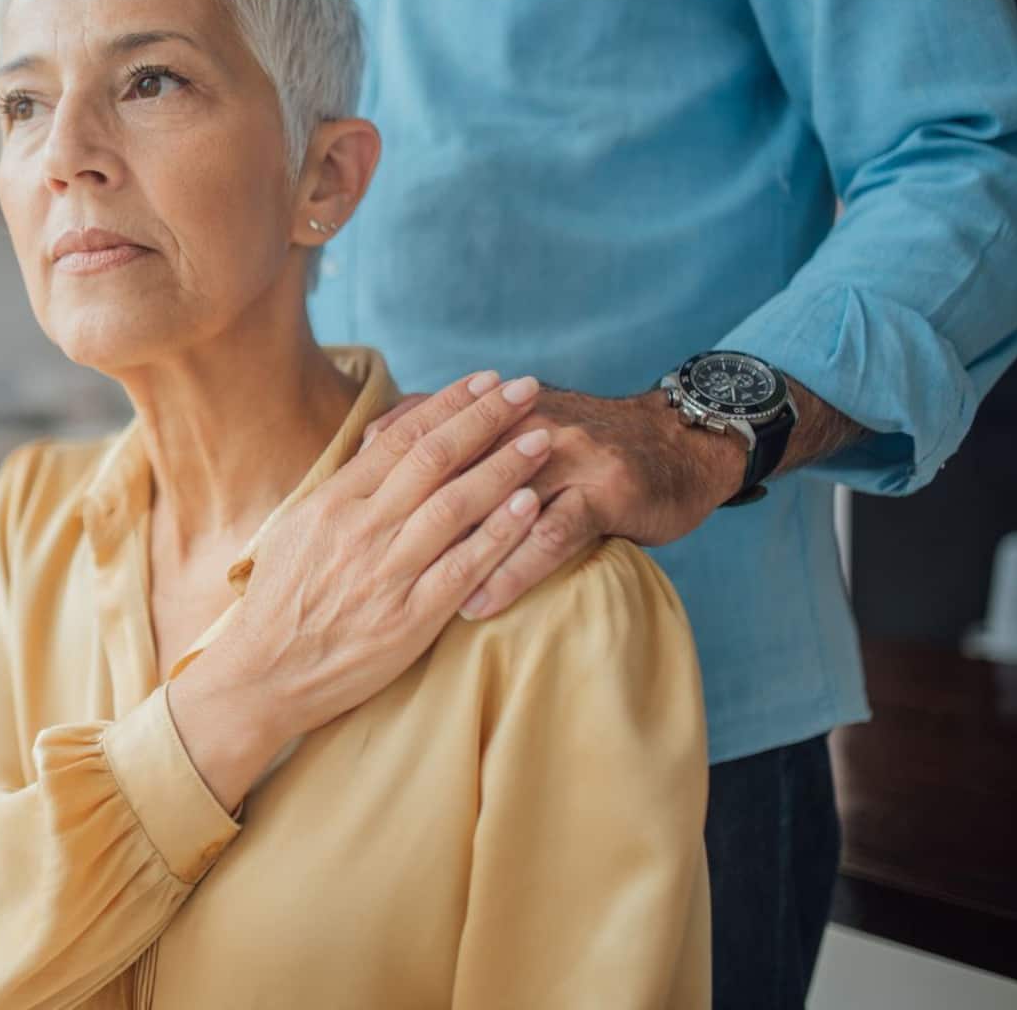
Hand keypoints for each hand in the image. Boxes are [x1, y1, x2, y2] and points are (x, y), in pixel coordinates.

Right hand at [171, 370, 553, 801]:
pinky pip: (463, 567)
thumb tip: (380, 451)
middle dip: (485, 418)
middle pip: (434, 459)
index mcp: (331, 503)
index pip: (399, 438)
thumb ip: (343, 493)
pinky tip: (529, 506)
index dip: (447, 405)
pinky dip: (498, 533)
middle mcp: (360, 530)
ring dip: (503, 466)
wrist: (263, 677)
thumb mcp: (297, 532)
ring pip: (454, 505)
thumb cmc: (281, 604)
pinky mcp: (409, 619)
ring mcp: (386, 573)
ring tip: (541, 438)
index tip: (485, 381)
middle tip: (526, 389)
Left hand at [363, 382, 745, 620]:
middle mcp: (525, 425)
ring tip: (401, 601)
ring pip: (492, 504)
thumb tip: (382, 436)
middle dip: (396, 518)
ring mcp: (565, 456)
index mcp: (498, 412)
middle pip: (448, 467)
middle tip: (351, 568)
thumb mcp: (523, 427)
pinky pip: (548, 534)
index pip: (422, 432)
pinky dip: (511, 569)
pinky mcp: (604, 490)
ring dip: (446, 553)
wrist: (683, 442)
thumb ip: (459, 433)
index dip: (375, 473)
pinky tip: (480, 604)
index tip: (333, 512)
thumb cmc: (588, 446)